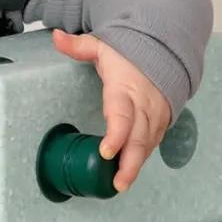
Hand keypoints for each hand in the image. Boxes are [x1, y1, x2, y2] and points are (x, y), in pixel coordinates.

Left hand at [50, 29, 170, 190]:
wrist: (165, 51)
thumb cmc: (130, 55)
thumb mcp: (103, 45)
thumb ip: (78, 46)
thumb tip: (56, 37)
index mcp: (126, 88)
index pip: (122, 115)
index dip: (116, 135)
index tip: (106, 151)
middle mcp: (143, 105)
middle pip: (138, 138)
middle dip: (129, 163)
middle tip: (118, 183)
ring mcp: (154, 116)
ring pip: (147, 145)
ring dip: (135, 166)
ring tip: (121, 184)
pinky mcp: (160, 123)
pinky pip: (151, 144)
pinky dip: (141, 158)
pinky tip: (129, 171)